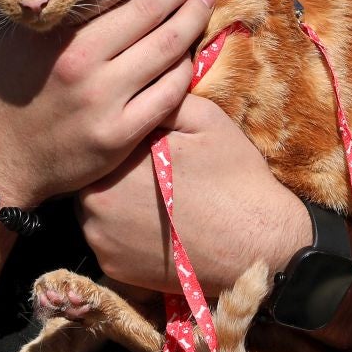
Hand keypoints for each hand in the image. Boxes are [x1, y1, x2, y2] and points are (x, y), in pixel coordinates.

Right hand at [0, 0, 214, 207]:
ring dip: (192, 19)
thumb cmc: (5, 90)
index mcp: (56, 29)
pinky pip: (169, 93)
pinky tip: (187, 55)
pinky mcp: (119, 134)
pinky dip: (184, 68)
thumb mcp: (10, 33)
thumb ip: (48, 4)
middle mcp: (81, 60)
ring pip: (167, 48)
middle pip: (151, 10)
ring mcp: (103, 99)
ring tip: (202, 3)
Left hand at [77, 94, 310, 293]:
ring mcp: (100, 241)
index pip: (102, 139)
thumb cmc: (234, 178)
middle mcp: (96, 204)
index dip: (124, 140)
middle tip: (151, 173)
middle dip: (115, 172)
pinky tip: (152, 228)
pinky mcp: (111, 269)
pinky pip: (105, 242)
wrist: (258, 247)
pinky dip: (121, 235)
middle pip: (93, 176)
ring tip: (152, 202)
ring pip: (93, 210)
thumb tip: (137, 82)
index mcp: (116, 161)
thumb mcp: (205, 119)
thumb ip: (162, 98)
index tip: (147, 145)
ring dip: (113, 203)